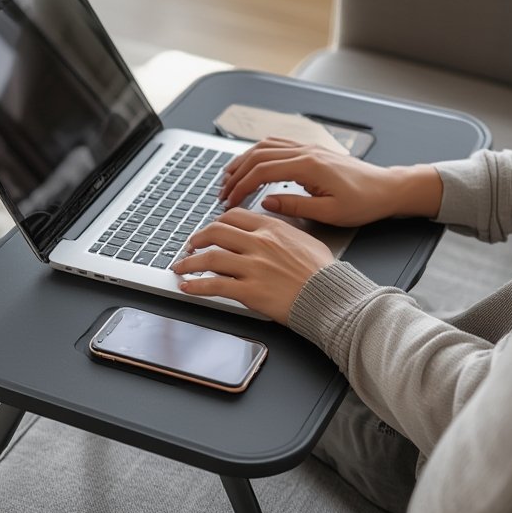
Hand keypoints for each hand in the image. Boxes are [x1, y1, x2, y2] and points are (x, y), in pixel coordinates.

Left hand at [171, 208, 333, 322]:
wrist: (331, 296)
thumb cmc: (323, 272)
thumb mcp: (305, 239)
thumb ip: (283, 230)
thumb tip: (271, 229)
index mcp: (272, 228)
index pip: (233, 216)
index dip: (217, 222)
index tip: (211, 230)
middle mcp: (259, 243)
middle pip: (216, 232)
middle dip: (198, 238)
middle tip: (190, 245)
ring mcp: (253, 267)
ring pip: (209, 258)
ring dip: (189, 262)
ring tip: (180, 266)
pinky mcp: (249, 291)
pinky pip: (214, 285)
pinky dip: (196, 286)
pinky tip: (188, 287)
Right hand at [220, 138, 441, 225]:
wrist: (387, 188)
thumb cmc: (364, 202)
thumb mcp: (329, 212)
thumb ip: (295, 206)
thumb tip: (266, 203)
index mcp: (308, 166)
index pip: (262, 172)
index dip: (241, 187)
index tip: (229, 202)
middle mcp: (306, 152)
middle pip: (258, 156)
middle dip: (236, 174)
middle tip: (223, 193)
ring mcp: (308, 148)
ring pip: (265, 146)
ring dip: (244, 161)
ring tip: (229, 178)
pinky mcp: (312, 151)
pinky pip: (278, 145)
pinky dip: (259, 153)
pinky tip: (251, 163)